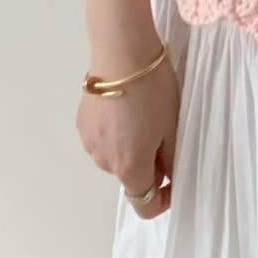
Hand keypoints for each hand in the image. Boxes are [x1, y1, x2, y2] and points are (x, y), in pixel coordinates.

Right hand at [76, 39, 179, 217]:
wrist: (121, 53)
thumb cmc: (154, 90)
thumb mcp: (172, 126)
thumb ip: (171, 159)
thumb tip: (168, 176)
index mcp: (129, 167)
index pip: (144, 205)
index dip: (163, 200)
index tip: (176, 179)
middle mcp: (104, 162)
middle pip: (131, 177)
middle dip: (149, 165)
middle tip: (165, 133)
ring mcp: (89, 142)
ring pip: (116, 157)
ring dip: (131, 148)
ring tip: (144, 115)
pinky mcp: (82, 123)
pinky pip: (104, 139)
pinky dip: (116, 133)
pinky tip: (125, 107)